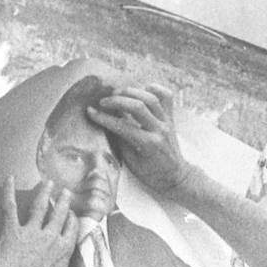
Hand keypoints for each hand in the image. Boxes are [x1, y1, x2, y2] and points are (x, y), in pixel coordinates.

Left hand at [0, 177, 77, 266]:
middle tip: (65, 192)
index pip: (72, 228)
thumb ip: (63, 262)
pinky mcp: (13, 230)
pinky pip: (11, 207)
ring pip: (40, 207)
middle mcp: (51, 237)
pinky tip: (11, 179)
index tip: (71, 213)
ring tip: (48, 183)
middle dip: (62, 201)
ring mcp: (32, 232)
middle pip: (59, 214)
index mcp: (64, 249)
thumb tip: (65, 256)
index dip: (72, 218)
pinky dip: (10, 192)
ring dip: (45, 193)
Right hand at [87, 84, 192, 198]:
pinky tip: (142, 89)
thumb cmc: (151, 173)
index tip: (90, 111)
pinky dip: (154, 89)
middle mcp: (160, 130)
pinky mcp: (171, 118)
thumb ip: (121, 141)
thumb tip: (107, 123)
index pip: (122, 126)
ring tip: (117, 93)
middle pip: (138, 106)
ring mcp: (167, 122)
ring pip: (151, 97)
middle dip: (116, 100)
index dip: (104, 118)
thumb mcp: (132, 161)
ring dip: (132, 91)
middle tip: (103, 102)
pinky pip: (166, 97)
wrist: (175, 177)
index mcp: (149, 145)